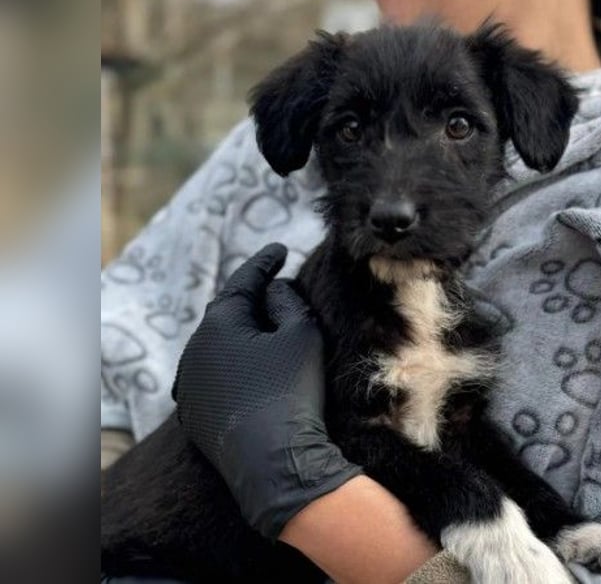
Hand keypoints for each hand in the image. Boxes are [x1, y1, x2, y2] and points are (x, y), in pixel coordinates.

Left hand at [172, 243, 360, 540]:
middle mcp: (194, 350)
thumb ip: (288, 301)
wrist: (273, 462)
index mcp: (218, 323)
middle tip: (272, 284)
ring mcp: (189, 384)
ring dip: (239, 334)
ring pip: (217, 346)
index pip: (244, 280)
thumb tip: (275, 288)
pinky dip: (231, 365)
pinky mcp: (194, 414)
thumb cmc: (292, 391)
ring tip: (262, 327)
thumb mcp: (301, 334)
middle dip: (250, 297)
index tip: (281, 248)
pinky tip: (248, 369)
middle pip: (226, 312)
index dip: (266, 261)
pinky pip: (213, 376)